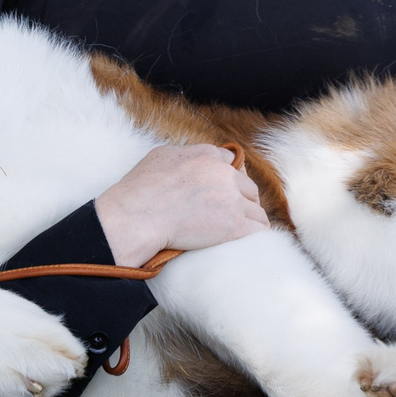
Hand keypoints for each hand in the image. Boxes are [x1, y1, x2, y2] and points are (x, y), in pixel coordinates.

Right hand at [93, 143, 267, 268]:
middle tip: (233, 215)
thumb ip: (185, 155)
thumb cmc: (139, 191)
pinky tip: (249, 241)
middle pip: (248, 187)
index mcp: (206, 155)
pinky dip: (256, 235)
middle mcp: (223, 174)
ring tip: (241, 232)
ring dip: (249, 219)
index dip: (230, 178)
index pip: (232, 162)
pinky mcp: (234, 225)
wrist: (136, 217)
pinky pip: (259, 229)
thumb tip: (194, 160)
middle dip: (242, 200)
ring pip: (256, 210)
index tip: (226, 191)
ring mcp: (231, 199)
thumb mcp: (161, 157)